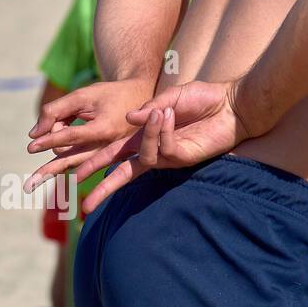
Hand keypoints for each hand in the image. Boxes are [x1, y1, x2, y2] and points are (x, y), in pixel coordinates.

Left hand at [24, 79, 154, 193]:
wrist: (140, 100)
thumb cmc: (110, 94)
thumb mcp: (83, 94)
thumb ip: (57, 110)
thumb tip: (34, 133)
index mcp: (104, 129)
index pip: (70, 136)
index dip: (49, 139)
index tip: (30, 147)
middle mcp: (106, 146)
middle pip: (70, 159)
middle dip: (48, 171)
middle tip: (27, 187)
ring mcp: (107, 154)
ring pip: (73, 162)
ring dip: (53, 170)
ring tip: (32, 184)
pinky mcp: (105, 156)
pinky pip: (81, 163)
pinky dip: (65, 162)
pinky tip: (50, 172)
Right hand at [81, 80, 250, 212]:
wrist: (233, 103)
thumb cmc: (204, 98)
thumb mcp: (171, 97)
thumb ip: (148, 108)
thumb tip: (128, 118)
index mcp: (144, 136)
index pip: (115, 155)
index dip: (94, 165)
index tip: (74, 177)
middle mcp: (153, 150)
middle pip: (123, 175)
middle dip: (104, 190)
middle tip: (86, 208)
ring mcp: (168, 156)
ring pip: (144, 157)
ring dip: (146, 135)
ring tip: (159, 113)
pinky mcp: (184, 157)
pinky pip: (163, 149)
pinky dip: (160, 132)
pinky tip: (166, 116)